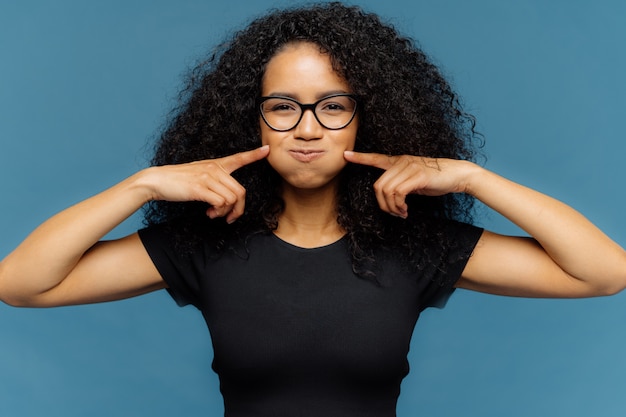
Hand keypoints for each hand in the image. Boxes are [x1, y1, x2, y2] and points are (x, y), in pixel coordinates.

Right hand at [144, 145, 268, 222]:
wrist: (157, 181)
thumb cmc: (178, 181)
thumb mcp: (199, 175)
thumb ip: (214, 182)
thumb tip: (225, 201)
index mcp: (216, 165)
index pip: (238, 158)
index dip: (254, 155)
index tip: (267, 150)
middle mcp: (214, 169)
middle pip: (240, 191)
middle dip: (238, 209)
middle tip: (228, 217)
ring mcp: (208, 177)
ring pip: (232, 199)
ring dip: (225, 212)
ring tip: (213, 213)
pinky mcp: (200, 188)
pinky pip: (221, 203)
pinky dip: (217, 212)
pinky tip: (208, 213)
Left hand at [344, 151, 475, 217]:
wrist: (457, 175)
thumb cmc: (436, 179)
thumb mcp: (414, 180)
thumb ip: (400, 183)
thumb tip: (390, 196)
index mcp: (399, 161)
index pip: (376, 158)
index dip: (360, 158)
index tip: (346, 155)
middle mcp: (402, 162)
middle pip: (378, 185)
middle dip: (383, 204)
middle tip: (395, 213)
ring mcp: (409, 167)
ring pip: (387, 191)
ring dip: (392, 207)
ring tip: (401, 212)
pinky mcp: (417, 175)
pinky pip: (398, 193)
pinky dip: (399, 206)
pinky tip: (405, 210)